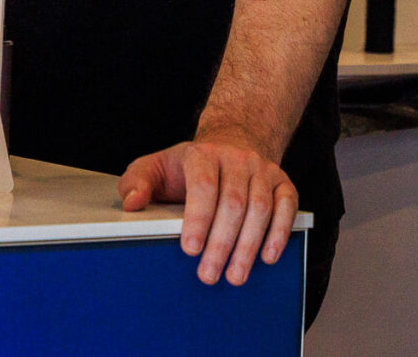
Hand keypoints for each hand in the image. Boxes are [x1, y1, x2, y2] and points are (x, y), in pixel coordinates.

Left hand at [117, 134, 298, 286]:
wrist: (231, 143)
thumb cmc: (188, 165)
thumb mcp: (155, 166)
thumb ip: (137, 182)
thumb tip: (131, 203)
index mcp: (202, 154)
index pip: (203, 185)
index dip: (198, 218)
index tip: (190, 248)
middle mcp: (236, 159)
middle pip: (233, 202)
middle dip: (221, 244)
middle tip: (209, 275)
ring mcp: (261, 169)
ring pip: (260, 208)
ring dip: (248, 246)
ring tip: (235, 275)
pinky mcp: (282, 182)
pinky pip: (286, 205)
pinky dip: (279, 232)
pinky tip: (267, 257)